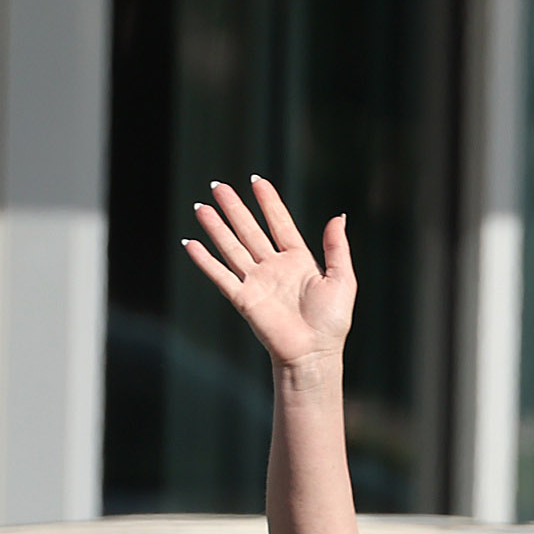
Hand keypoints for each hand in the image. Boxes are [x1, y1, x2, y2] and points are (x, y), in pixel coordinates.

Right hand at [182, 177, 356, 374]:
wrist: (314, 353)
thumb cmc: (333, 322)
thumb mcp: (342, 279)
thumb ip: (337, 248)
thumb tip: (338, 216)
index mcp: (298, 260)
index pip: (280, 223)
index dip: (268, 202)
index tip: (256, 180)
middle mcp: (274, 267)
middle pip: (250, 230)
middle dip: (234, 208)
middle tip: (218, 185)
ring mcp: (256, 282)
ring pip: (231, 247)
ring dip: (216, 227)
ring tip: (201, 207)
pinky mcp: (243, 298)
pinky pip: (220, 275)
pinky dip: (204, 260)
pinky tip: (190, 243)